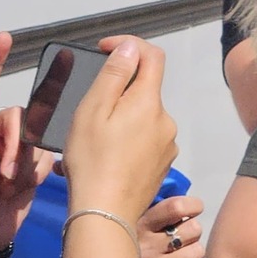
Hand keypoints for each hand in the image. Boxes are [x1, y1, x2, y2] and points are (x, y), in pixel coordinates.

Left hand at [0, 33, 52, 257]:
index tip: (4, 39)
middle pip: (17, 115)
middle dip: (17, 143)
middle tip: (7, 174)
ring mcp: (13, 150)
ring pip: (35, 136)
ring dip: (27, 162)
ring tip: (13, 186)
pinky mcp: (32, 165)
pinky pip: (46, 156)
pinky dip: (37, 172)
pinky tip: (23, 189)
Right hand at [64, 37, 177, 224]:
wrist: (105, 211)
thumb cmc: (92, 159)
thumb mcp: (93, 110)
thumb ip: (114, 76)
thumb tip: (131, 48)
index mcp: (150, 102)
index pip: (152, 56)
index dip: (129, 45)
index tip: (104, 49)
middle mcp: (166, 119)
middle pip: (146, 89)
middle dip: (119, 90)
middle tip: (88, 108)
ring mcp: (168, 143)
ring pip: (144, 116)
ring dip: (122, 117)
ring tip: (93, 136)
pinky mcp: (163, 162)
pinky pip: (146, 139)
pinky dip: (128, 138)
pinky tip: (107, 154)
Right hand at [136, 195, 204, 257]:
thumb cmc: (131, 255)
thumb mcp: (135, 228)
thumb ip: (157, 213)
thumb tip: (185, 200)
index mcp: (136, 225)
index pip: (176, 207)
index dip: (192, 206)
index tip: (191, 211)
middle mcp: (142, 247)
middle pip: (194, 228)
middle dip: (190, 234)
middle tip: (176, 242)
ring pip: (197, 251)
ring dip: (190, 255)